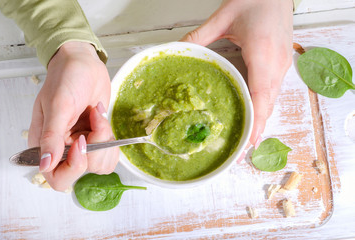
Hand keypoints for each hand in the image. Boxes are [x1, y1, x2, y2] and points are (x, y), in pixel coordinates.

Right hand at [28, 41, 118, 190]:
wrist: (85, 64)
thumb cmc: (67, 78)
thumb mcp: (58, 105)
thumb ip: (51, 137)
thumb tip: (44, 165)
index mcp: (46, 144)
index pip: (56, 177)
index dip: (73, 167)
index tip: (82, 142)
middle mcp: (63, 148)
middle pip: (82, 172)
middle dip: (95, 151)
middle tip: (94, 126)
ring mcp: (82, 145)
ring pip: (100, 164)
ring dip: (105, 140)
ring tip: (97, 115)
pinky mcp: (98, 139)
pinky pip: (110, 154)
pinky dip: (112, 138)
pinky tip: (102, 117)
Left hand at [182, 0, 292, 148]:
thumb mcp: (223, 17)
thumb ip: (200, 36)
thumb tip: (178, 49)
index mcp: (262, 55)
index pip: (261, 96)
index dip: (256, 121)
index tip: (249, 142)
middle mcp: (276, 64)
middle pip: (268, 103)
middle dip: (258, 126)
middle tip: (244, 147)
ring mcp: (282, 64)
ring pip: (273, 98)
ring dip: (261, 117)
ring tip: (249, 135)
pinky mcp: (282, 62)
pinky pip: (274, 89)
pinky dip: (264, 104)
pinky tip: (255, 111)